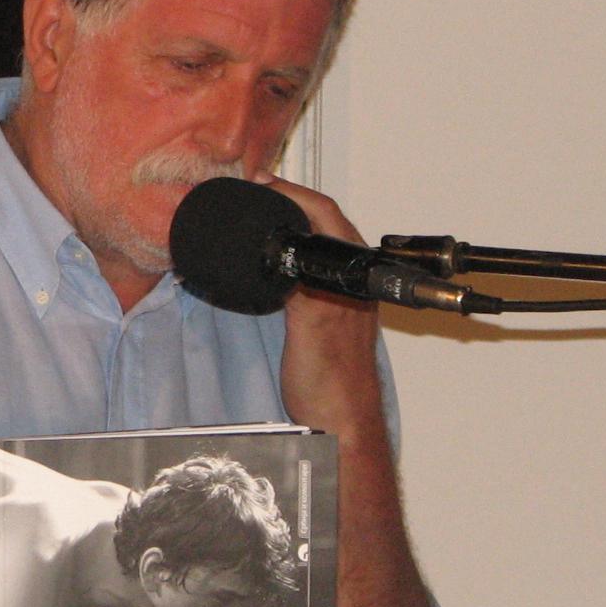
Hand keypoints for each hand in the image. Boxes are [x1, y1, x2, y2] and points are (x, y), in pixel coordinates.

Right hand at [255, 174, 389, 443]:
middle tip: (252, 190)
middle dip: (288, 200)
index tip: (260, 182)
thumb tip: (284, 252)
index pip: (325, 216)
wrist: (339, 424)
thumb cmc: (332, 386)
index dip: (293, 193)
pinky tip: (266, 256)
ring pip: (315, 243)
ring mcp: (338, 295)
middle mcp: (350, 281)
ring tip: (255, 212)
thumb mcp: (312, 329)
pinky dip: (286, 251)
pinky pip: (305, 266)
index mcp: (353, 278)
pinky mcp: (324, 312)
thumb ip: (303, 289)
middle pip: (321, 223)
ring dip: (288, 223)